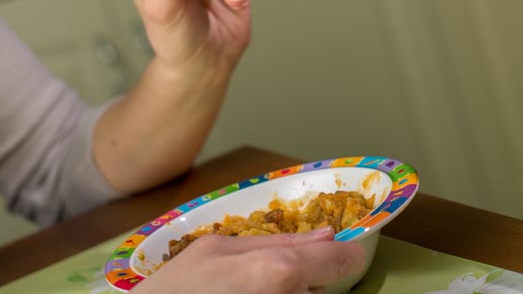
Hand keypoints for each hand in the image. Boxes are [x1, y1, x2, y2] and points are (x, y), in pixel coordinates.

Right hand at [134, 227, 364, 293]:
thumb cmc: (179, 288)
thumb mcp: (219, 247)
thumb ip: (277, 240)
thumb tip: (327, 234)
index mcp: (279, 270)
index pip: (343, 260)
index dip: (342, 253)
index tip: (337, 253)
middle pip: (321, 286)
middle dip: (302, 279)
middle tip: (260, 279)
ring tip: (247, 293)